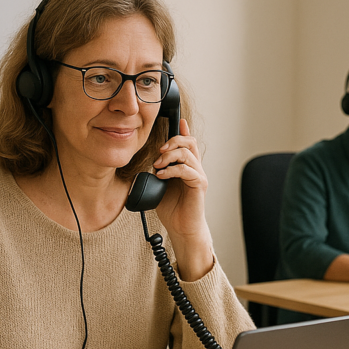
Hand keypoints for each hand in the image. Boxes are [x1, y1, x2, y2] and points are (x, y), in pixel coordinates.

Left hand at [152, 119, 213, 278]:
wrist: (181, 228)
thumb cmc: (171, 208)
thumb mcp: (159, 184)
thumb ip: (157, 170)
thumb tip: (148, 162)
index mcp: (186, 165)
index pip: (187, 142)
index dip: (182, 129)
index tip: (177, 119)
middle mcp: (195, 167)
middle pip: (189, 141)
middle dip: (172, 141)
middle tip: (158, 150)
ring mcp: (199, 175)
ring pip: (187, 153)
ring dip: (169, 156)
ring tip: (157, 165)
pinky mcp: (199, 185)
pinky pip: (187, 170)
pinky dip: (172, 170)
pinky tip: (161, 175)